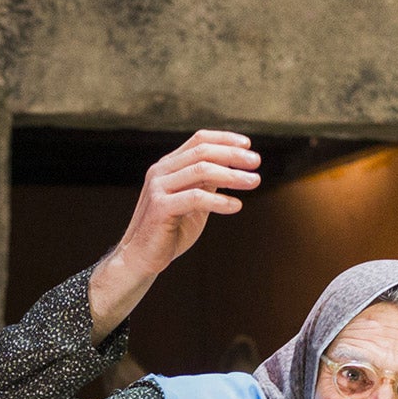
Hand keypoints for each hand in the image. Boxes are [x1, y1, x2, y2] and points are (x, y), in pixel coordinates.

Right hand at [87, 131, 260, 336]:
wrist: (141, 259)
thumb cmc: (169, 231)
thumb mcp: (193, 203)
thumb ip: (207, 184)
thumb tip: (233, 168)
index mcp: (168, 166)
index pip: (198, 140)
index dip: (224, 139)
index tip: (248, 145)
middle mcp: (161, 171)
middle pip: (202, 152)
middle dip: (233, 155)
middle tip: (256, 162)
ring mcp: (158, 188)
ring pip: (201, 171)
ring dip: (232, 176)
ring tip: (254, 182)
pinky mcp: (160, 207)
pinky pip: (195, 198)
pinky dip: (219, 201)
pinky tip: (236, 206)